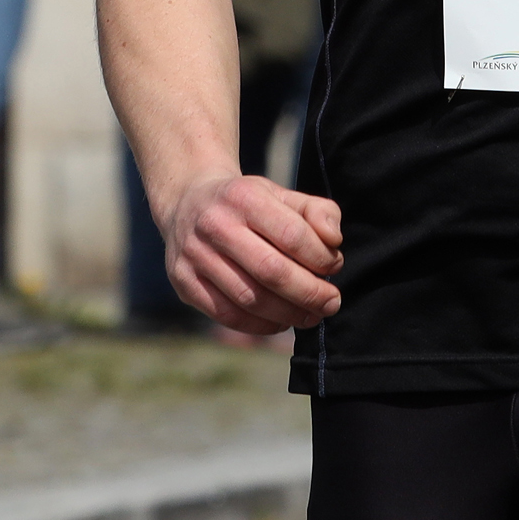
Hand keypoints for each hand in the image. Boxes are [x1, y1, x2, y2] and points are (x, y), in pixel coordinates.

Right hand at [161, 173, 344, 335]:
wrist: (187, 202)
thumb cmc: (248, 203)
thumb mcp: (281, 194)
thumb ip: (316, 211)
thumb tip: (334, 240)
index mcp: (244, 197)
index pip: (292, 235)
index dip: (320, 257)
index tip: (335, 266)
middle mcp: (214, 225)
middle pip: (271, 271)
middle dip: (309, 293)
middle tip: (331, 303)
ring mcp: (194, 256)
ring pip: (249, 298)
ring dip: (288, 314)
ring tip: (311, 316)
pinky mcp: (183, 283)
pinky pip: (227, 315)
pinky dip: (259, 326)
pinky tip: (281, 322)